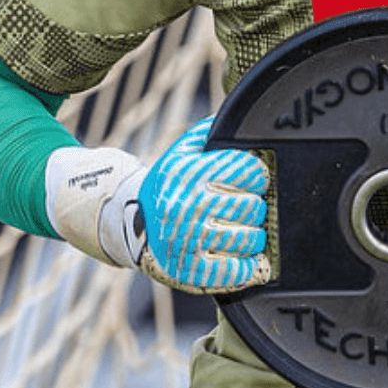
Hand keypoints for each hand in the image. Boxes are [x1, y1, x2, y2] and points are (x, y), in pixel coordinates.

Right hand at [136, 117, 270, 292]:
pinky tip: (245, 258)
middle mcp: (190, 206)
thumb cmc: (168, 187)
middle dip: (255, 208)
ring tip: (244, 232)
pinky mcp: (191, 271)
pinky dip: (248, 266)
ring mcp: (190, 240)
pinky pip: (237, 271)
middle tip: (247, 209)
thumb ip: (208, 134)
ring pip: (250, 239)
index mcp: (191, 174)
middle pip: (254, 207)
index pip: (250, 171)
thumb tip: (238, 116)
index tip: (251, 181)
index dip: (256, 176)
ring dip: (254, 237)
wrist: (131, 224)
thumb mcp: (181, 154)